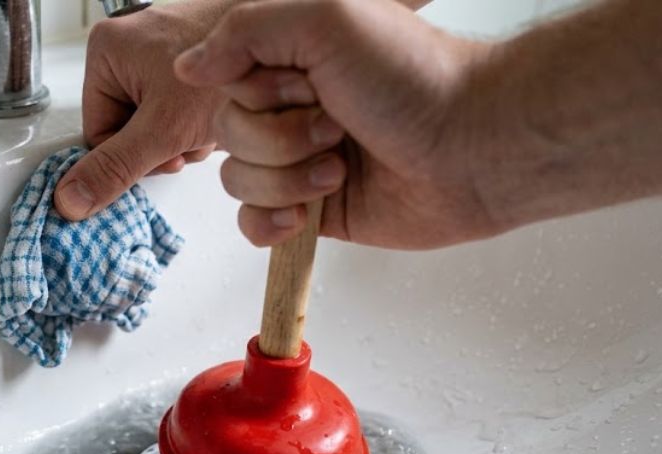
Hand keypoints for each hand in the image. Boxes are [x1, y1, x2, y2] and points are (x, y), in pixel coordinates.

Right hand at [54, 0, 233, 220]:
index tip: (164, 156)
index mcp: (105, 50)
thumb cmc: (230, 68)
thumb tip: (70, 200)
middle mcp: (128, 42)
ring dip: (181, 135)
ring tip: (208, 123)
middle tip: (190, 140)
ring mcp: (158, 47)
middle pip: (127, 126)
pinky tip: (216, 112)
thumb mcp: (163, 129)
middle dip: (161, 145)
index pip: (97, 131)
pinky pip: (176, 102)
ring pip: (154, 118)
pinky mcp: (186, 54)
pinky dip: (196, 116)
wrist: (282, 42)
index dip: (130, 157)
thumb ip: (116, 167)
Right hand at [174, 0, 499, 249]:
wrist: (473, 147)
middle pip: (226, 134)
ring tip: (340, 168)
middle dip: (276, 138)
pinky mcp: (316, 213)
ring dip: (286, 179)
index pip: (225, 82)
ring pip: (238, 181)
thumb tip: (188, 67)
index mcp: (294, 58)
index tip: (306, 85)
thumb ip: (244, 30)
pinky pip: (254, 225)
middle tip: (336, 126)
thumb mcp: (324, 19)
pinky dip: (272, 222)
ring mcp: (302, 162)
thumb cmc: (414, 78)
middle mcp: (294, 108)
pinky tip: (309, 214)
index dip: (258, 93)